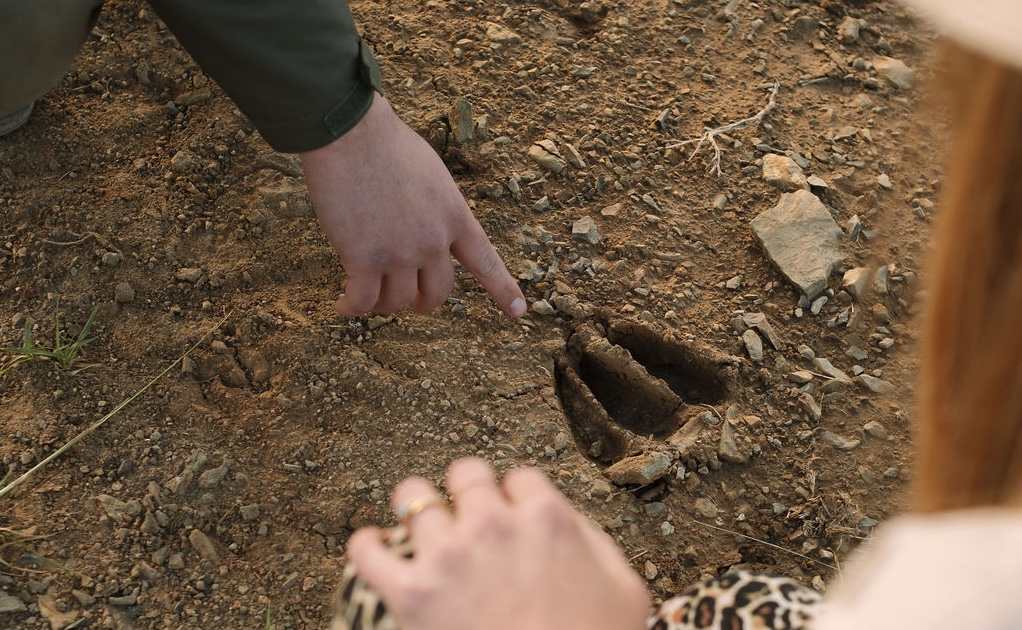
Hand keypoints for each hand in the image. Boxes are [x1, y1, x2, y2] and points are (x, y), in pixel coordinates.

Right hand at [299, 95, 526, 317]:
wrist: (352, 135)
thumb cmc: (387, 144)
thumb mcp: (433, 176)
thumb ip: (437, 209)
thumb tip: (425, 227)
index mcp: (455, 217)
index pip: (485, 261)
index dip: (502, 289)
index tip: (518, 311)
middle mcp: (433, 241)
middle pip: (437, 292)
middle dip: (424, 302)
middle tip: (414, 302)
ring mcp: (400, 253)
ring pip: (397, 300)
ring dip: (383, 303)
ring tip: (369, 296)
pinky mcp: (363, 260)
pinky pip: (361, 300)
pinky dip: (351, 307)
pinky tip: (344, 307)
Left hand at [347, 458, 650, 629]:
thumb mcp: (623, 587)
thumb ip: (592, 540)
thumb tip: (564, 520)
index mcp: (546, 518)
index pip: (521, 478)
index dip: (515, 496)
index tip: (512, 513)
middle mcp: (493, 524)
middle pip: (466, 473)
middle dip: (466, 488)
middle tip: (464, 508)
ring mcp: (448, 555)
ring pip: (412, 496)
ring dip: (415, 507)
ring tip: (415, 522)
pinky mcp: (411, 594)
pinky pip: (367, 551)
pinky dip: (365, 546)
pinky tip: (370, 547)